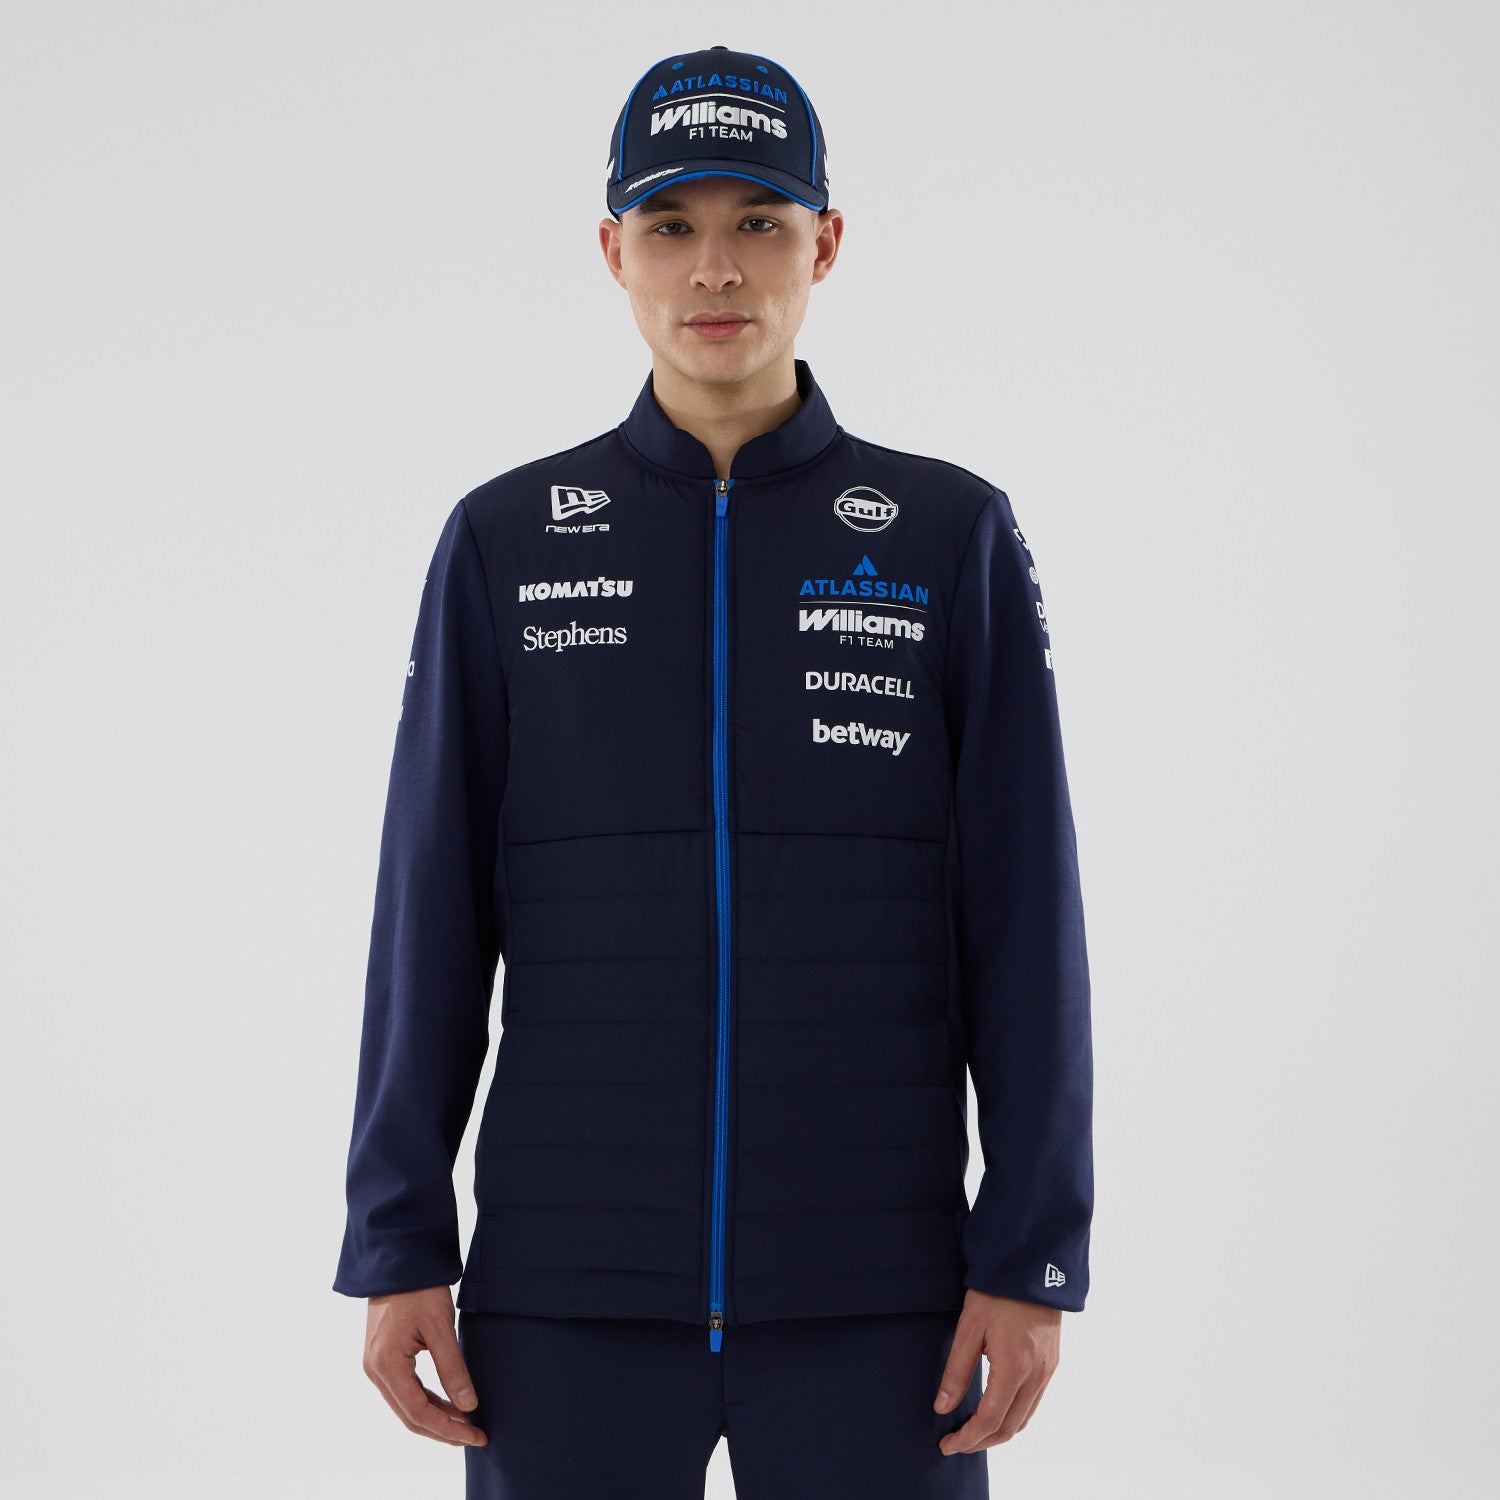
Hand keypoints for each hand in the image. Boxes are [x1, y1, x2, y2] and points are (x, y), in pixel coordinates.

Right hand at [361, 1285, 487, 1446]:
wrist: (397, 1259)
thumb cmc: (418, 1288)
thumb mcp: (440, 1326)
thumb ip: (453, 1368)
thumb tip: (468, 1405)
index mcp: (386, 1364)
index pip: (418, 1412)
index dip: (448, 1429)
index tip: (475, 1435)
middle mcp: (375, 1370)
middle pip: (410, 1415)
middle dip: (443, 1430)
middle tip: (475, 1436)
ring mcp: (375, 1364)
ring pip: (406, 1405)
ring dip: (435, 1417)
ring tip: (466, 1423)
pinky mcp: (382, 1357)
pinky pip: (404, 1390)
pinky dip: (426, 1401)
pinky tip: (448, 1404)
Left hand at [932, 1288, 1061, 1454]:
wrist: (1031, 1265)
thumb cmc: (997, 1292)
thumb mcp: (969, 1327)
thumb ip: (956, 1371)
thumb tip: (942, 1407)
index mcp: (1014, 1367)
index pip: (989, 1420)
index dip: (966, 1438)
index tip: (946, 1445)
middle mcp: (1036, 1375)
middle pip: (1009, 1428)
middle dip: (981, 1442)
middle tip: (955, 1443)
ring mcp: (1048, 1371)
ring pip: (1024, 1420)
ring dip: (998, 1432)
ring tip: (972, 1432)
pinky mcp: (1052, 1363)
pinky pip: (1034, 1403)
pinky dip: (1014, 1417)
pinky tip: (996, 1412)